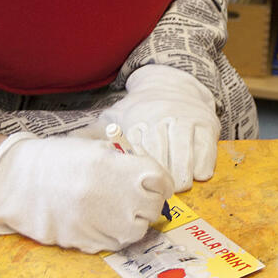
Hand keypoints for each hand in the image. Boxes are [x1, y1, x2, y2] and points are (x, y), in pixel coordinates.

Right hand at [0, 132, 173, 252]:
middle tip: (138, 196)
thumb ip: (125, 161)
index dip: (159, 181)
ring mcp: (102, 224)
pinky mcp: (88, 243)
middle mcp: (115, 199)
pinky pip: (116, 243)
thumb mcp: (94, 148)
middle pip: (154, 208)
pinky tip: (101, 220)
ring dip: (134, 220)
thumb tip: (150, 176)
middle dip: (150, 202)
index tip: (155, 182)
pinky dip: (115, 234)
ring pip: (138, 230)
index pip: (161, 181)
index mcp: (117, 169)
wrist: (17, 182)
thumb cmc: (55, 160)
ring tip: (118, 208)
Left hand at [98, 65, 219, 191]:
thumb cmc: (140, 110)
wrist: (172, 83)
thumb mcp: (116, 116)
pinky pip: (206, 146)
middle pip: (161, 151)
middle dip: (160, 176)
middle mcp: (161, 117)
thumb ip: (93, 133)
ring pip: (185, 150)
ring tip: (180, 187)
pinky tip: (200, 175)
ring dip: (183, 172)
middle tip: (159, 194)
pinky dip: (204, 162)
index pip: (136, 149)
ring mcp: (186, 119)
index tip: (137, 184)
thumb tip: (70, 146)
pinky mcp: (207, 123)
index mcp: (137, 119)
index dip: (137, 171)